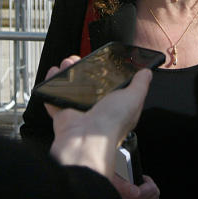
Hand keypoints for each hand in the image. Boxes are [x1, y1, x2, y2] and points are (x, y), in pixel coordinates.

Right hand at [46, 56, 151, 177]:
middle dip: (82, 69)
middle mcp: (97, 110)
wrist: (87, 139)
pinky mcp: (63, 116)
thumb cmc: (112, 121)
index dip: (105, 72)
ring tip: (65, 64)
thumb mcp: (134, 98)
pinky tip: (53, 75)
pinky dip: (50, 87)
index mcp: (115, 106)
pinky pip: (55, 99)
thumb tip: (147, 73)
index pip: (111, 86)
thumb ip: (140, 84)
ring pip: (71, 89)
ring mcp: (79, 112)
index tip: (101, 60)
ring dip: (66, 74)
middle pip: (88, 84)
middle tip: (79, 59)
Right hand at [111, 173, 159, 198]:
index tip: (142, 177)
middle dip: (150, 186)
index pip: (152, 189)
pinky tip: (142, 197)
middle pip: (155, 196)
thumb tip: (139, 184)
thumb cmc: (106, 186)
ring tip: (141, 189)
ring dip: (149, 195)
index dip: (147, 180)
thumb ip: (127, 180)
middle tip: (142, 182)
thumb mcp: (115, 178)